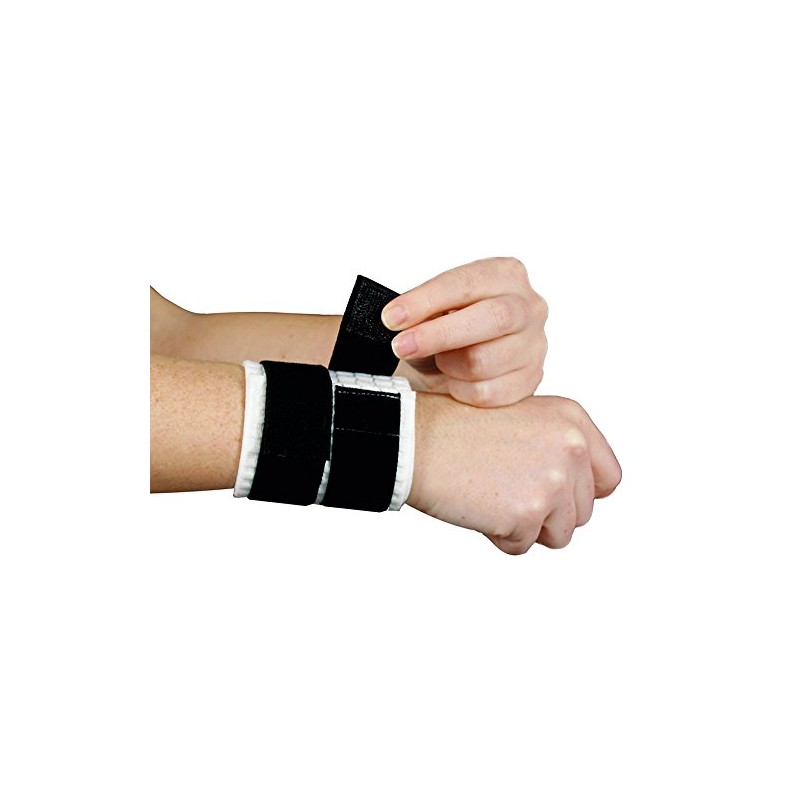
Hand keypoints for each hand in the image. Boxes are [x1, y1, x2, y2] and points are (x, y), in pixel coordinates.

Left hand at [384, 257, 547, 405]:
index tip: (393, 317)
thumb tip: (397, 319)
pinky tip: (453, 380)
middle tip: (401, 346)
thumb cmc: (449, 328)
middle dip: (439, 335)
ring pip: (484, 361)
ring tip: (439, 360)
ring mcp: (534, 346)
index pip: (466, 282)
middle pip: (492, 318)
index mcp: (505, 274)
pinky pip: (486, 393)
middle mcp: (529, 306)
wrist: (465, 361)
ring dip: (448, 365)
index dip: (426, 300)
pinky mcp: (530, 380)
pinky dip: (459, 390)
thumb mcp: (433, 310)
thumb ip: (420, 311)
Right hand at [408, 393, 620, 553]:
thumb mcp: (521, 419)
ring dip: (525, 527)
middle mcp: (571, 448)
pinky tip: (477, 505)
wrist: (416, 438)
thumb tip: (579, 491)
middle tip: (504, 489)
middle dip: (546, 513)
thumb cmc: (456, 428)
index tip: (557, 496)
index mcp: (572, 421)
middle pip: (582, 512)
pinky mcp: (529, 513)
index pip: (608, 478)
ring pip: (559, 535)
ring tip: (491, 496)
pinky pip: (522, 546)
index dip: (580, 494)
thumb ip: (556, 448)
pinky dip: (498, 536)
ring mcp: (552, 482)